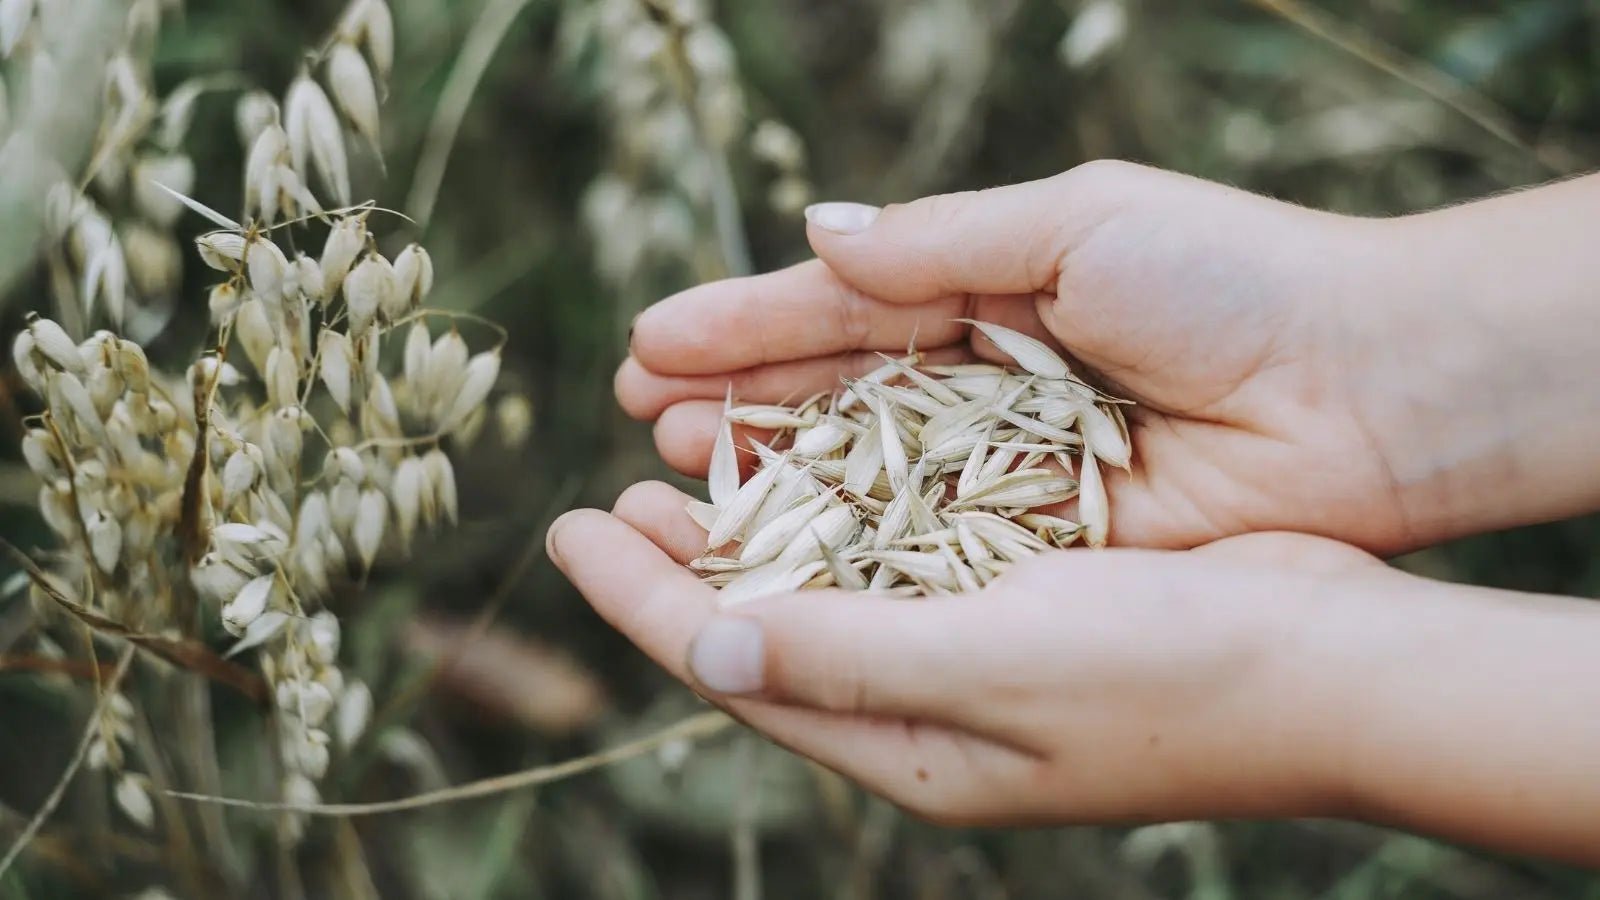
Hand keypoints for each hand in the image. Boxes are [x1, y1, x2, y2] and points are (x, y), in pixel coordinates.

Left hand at [550, 483, 1599, 863]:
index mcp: (908, 750)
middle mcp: (930, 711)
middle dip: (684, 563)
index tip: (567, 529)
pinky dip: (848, 509)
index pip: (737, 668)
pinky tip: (821, 461)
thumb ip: (845, 654)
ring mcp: (981, 657)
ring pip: (834, 586)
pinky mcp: (1030, 600)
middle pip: (771, 630)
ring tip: (691, 462)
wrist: (1334, 666)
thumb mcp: (990, 666)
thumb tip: (702, 647)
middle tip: (614, 489)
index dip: (642, 600)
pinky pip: (906, 555)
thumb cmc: (1170, 677)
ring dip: (759, 525)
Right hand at [619, 163, 1599, 552]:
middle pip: (834, 394)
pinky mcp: (1039, 543)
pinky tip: (773, 538)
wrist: (1363, 389)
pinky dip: (850, 541)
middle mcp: (984, 382)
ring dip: (771, 468)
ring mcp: (1006, 468)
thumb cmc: (1228, 280)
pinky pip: (924, 543)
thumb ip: (938, 242)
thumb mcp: (1075, 224)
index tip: (650, 341)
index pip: (841, 307)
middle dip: (738, 397)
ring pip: (863, 473)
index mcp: (989, 289)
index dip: (746, 324)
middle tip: (639, 412)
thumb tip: (817, 234)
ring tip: (679, 464)